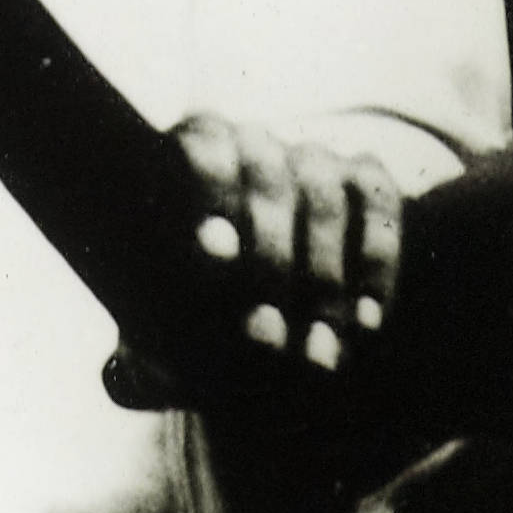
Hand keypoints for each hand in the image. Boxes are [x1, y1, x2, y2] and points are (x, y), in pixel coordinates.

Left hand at [100, 114, 403, 413]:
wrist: (257, 307)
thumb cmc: (192, 316)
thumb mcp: (160, 329)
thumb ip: (147, 346)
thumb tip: (135, 369)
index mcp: (189, 155)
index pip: (202, 149)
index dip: (209, 191)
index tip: (212, 253)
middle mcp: (253, 143)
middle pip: (268, 181)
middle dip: (271, 261)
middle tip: (267, 336)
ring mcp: (313, 158)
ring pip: (324, 199)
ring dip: (324, 281)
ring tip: (317, 354)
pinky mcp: (366, 179)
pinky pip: (377, 209)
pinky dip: (375, 267)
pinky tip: (364, 324)